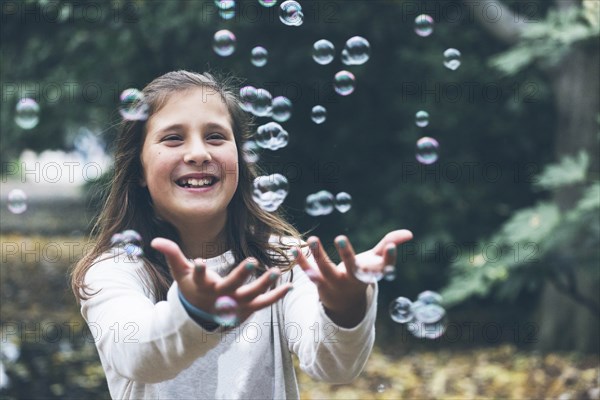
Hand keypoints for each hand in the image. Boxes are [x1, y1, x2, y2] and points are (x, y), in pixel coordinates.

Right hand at [151, 238, 291, 324]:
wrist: (203, 318)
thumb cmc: (193, 289)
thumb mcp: (181, 273)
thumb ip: (172, 255)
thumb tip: (154, 240)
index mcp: (203, 287)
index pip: (199, 277)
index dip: (199, 270)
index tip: (200, 261)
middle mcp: (220, 297)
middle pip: (231, 286)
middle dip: (241, 274)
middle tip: (252, 261)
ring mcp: (236, 304)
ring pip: (252, 295)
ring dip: (264, 284)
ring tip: (275, 272)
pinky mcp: (248, 309)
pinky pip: (265, 303)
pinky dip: (277, 295)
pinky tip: (289, 285)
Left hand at [293, 230, 412, 327]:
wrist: (344, 305)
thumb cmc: (362, 274)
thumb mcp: (375, 262)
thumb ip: (388, 246)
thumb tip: (409, 233)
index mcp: (369, 274)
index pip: (382, 267)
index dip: (389, 258)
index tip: (391, 247)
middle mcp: (353, 280)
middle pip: (351, 268)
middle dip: (346, 254)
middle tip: (341, 237)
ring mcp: (335, 283)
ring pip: (326, 269)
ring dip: (318, 255)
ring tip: (313, 239)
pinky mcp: (319, 283)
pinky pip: (308, 271)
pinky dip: (300, 260)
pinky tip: (293, 247)